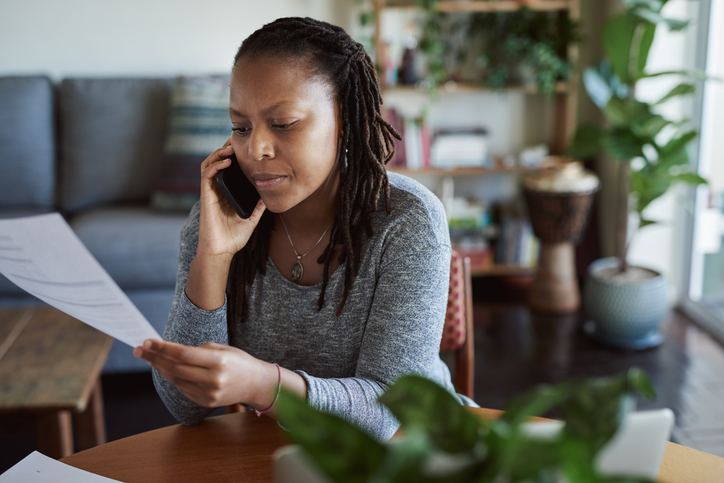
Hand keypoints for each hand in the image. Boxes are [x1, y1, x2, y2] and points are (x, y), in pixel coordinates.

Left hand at [134, 339, 275, 408]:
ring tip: (148, 357)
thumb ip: (198, 350)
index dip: (163, 348)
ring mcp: (209, 393)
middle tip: (139, 349)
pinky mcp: (206, 402)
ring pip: (176, 380)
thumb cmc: (239, 362)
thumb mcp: (222, 349)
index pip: (183, 354)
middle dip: (155, 357)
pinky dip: (171, 378)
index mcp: (218, 362)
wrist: (256, 384)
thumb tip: (170, 351)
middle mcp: (213, 379)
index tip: (147, 341)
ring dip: (160, 368)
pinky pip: (183, 389)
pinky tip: (163, 369)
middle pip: (176, 368)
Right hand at [197, 143, 265, 258]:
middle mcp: (217, 190)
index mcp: (226, 193)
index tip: (245, 147)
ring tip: (230, 147)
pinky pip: (207, 176)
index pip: (228, 169)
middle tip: (237, 139)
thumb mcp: (251, 219)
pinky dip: (215, 166)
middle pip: (217, 162)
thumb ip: (258, 206)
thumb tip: (269, 195)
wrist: (221, 251)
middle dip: (226, 149)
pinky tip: (226, 162)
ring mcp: (210, 192)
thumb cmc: (233, 238)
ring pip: (209, 165)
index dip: (234, 156)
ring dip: (218, 154)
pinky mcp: (205, 196)